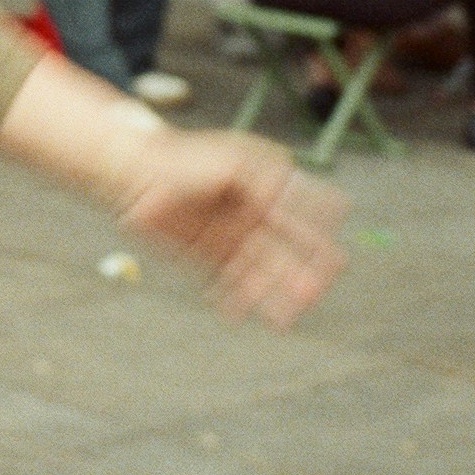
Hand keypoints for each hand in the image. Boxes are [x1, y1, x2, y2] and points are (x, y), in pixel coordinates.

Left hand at [114, 127, 348, 328]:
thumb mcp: (236, 164)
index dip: (318, 239)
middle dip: (301, 271)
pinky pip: (225, 281)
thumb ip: (268, 182)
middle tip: (316, 291)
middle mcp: (251, 215)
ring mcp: (229, 236)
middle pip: (283, 250)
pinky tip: (241, 314)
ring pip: (258, 270)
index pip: (301, 216)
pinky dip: (234, 297)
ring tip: (287, 316)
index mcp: (264, 187)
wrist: (137, 170)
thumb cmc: (188, 158)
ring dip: (273, 292)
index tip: (338, 260)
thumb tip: (302, 201)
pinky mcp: (205, 253)